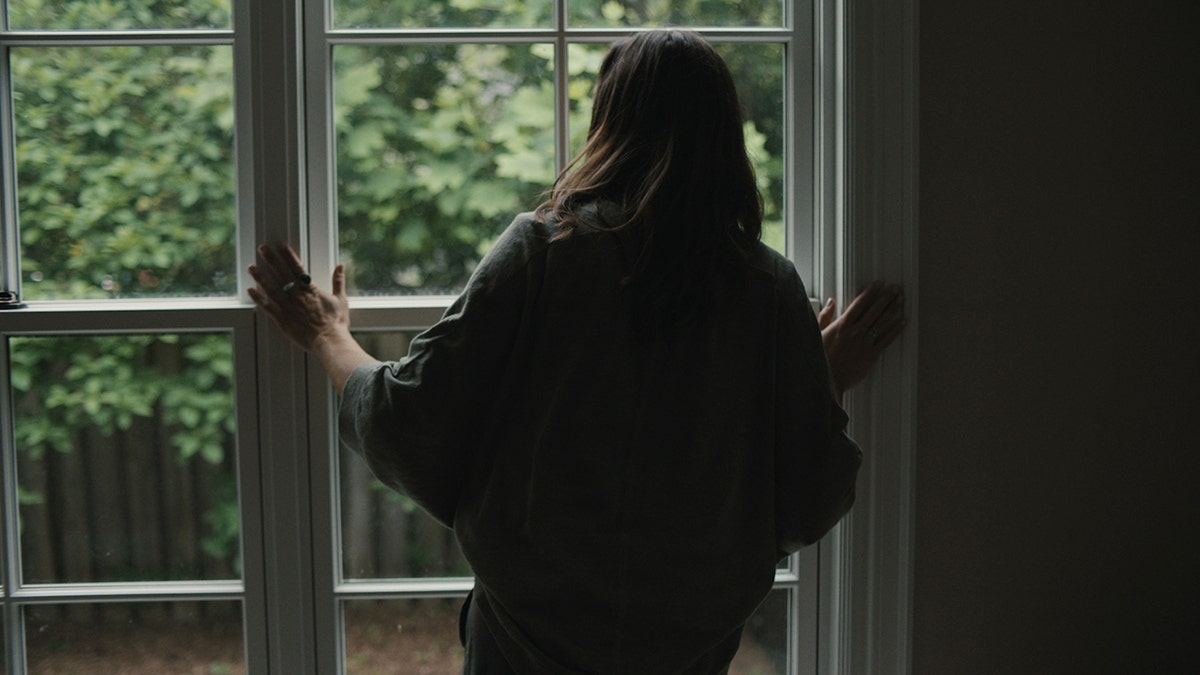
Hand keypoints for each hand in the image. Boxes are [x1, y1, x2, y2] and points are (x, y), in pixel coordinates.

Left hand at [248, 242, 350, 352]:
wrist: (330, 341)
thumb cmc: (336, 323)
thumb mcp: (341, 299)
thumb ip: (338, 281)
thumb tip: (341, 266)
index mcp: (311, 290)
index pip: (297, 268)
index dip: (288, 255)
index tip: (280, 245)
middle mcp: (297, 296)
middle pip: (282, 274)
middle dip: (271, 260)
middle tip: (262, 249)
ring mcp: (289, 308)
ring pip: (272, 289)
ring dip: (261, 277)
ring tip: (251, 267)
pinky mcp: (283, 320)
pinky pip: (268, 308)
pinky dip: (259, 299)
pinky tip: (251, 290)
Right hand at [818, 281, 905, 398]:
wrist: (828, 380)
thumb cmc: (821, 359)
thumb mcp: (817, 334)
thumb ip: (824, 317)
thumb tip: (831, 302)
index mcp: (841, 326)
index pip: (859, 304)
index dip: (870, 292)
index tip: (878, 284)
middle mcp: (854, 332)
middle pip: (874, 310)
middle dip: (886, 297)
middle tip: (895, 288)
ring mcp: (864, 343)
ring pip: (882, 322)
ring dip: (893, 309)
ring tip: (900, 300)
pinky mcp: (871, 355)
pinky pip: (886, 340)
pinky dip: (896, 330)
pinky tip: (902, 322)